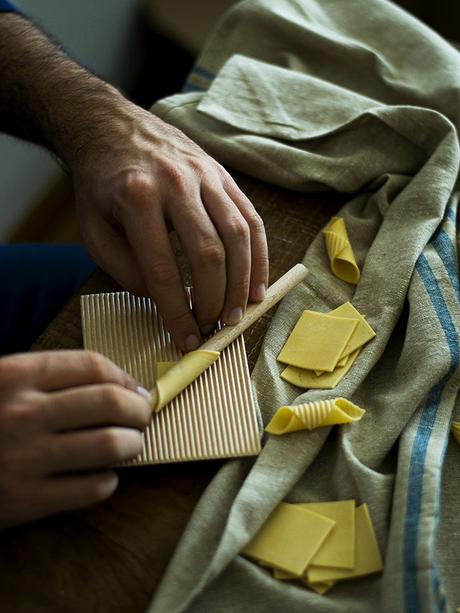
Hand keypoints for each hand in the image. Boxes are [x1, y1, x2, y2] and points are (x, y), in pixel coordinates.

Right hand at [0, 350, 150, 528]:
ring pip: (110, 445)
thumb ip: (49, 379)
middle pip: (110, 402)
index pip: (92, 365)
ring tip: (131, 445)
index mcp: (16, 376)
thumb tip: (118, 385)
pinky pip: (91, 488)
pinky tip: (102, 476)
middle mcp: (24, 413)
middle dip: (140, 409)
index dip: (125, 376)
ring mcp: (25, 458)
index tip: (135, 388)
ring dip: (133, 445)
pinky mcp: (25, 501)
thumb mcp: (1, 384)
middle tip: (143, 416)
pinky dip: (108, 482)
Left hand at [73, 102, 268, 351]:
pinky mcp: (223, 175)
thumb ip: (124, 269)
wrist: (112, 127)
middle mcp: (176, 183)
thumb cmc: (101, 185)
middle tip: (213, 328)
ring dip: (242, 282)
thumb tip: (165, 299)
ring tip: (239, 314)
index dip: (177, 312)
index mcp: (137, 197)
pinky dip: (259, 256)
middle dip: (214, 300)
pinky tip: (257, 285)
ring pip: (237, 235)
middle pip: (208, 253)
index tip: (186, 340)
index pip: (163, 270)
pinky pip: (251, 218)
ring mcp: (205, 175)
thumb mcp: (93, 230)